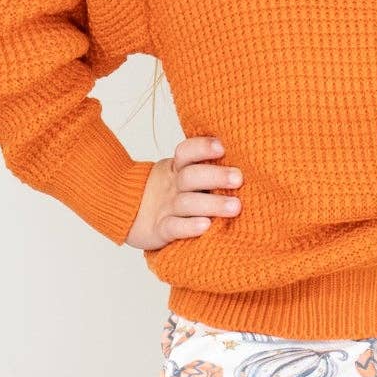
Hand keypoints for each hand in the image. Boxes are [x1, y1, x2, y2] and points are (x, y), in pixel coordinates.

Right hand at [126, 135, 242, 251]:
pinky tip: (205, 226)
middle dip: (215, 176)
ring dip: (211, 204)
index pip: (186, 152)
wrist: (129, 213)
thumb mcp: (181, 175)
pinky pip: (173, 227)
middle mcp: (172, 186)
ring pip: (186, 203)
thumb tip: (248, 160)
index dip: (202, 148)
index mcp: (177, 169)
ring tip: (235, 207)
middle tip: (238, 179)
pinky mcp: (159, 230)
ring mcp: (165, 208)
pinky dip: (189, 226)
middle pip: (190, 176)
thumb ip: (205, 168)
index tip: (222, 147)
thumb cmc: (170, 193)